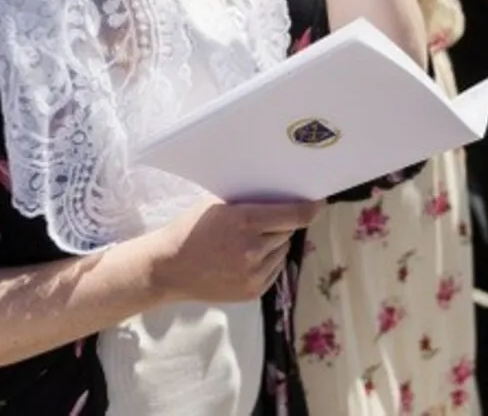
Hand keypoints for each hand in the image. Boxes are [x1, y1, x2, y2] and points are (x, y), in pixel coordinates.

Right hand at [141, 198, 321, 304]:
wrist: (169, 268)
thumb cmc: (191, 229)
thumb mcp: (218, 205)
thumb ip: (250, 202)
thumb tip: (283, 196)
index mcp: (245, 222)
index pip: (294, 215)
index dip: (310, 208)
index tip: (319, 202)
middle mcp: (253, 249)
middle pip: (288, 232)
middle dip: (282, 224)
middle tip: (268, 220)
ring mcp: (253, 274)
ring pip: (283, 251)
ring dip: (275, 243)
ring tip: (251, 241)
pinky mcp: (252, 292)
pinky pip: (275, 270)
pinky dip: (268, 261)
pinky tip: (247, 257)